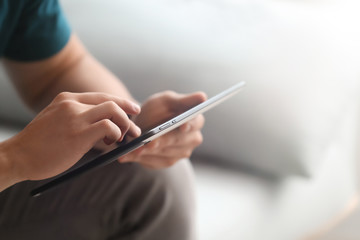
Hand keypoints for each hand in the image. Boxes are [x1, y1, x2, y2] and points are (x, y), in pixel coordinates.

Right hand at [2, 92, 140, 181]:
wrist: (18, 156)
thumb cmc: (39, 144)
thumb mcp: (58, 121)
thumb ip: (78, 118)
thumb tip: (106, 127)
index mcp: (68, 99)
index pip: (102, 96)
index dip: (121, 102)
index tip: (133, 109)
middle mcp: (72, 104)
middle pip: (111, 101)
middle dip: (129, 113)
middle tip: (135, 129)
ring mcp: (75, 117)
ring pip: (113, 111)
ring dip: (125, 125)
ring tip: (123, 138)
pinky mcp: (78, 133)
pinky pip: (109, 127)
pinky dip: (116, 134)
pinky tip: (110, 143)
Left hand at [118, 91, 206, 168]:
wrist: (144, 123)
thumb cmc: (159, 109)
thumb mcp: (168, 101)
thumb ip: (184, 100)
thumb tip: (203, 97)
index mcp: (196, 120)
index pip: (195, 123)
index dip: (189, 125)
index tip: (182, 126)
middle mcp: (193, 139)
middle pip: (178, 141)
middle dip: (162, 141)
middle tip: (149, 142)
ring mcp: (181, 152)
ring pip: (166, 153)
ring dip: (149, 152)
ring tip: (134, 149)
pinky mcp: (168, 161)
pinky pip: (155, 162)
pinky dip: (141, 158)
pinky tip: (130, 155)